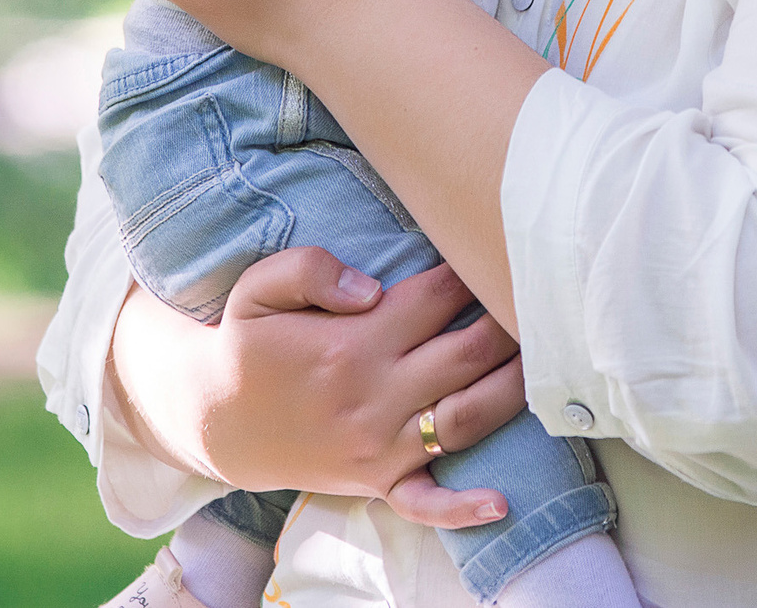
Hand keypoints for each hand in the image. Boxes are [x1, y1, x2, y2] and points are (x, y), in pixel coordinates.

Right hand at [110, 248, 527, 526]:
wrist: (211, 418)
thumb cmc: (245, 343)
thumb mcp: (258, 289)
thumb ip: (311, 270)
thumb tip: (371, 287)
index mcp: (350, 343)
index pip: (435, 298)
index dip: (470, 270)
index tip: (494, 247)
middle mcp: (373, 397)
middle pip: (467, 354)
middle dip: (508, 321)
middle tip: (535, 294)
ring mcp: (379, 447)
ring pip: (466, 418)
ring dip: (512, 389)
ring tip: (545, 357)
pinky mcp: (376, 482)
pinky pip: (425, 503)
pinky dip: (463, 508)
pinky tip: (501, 501)